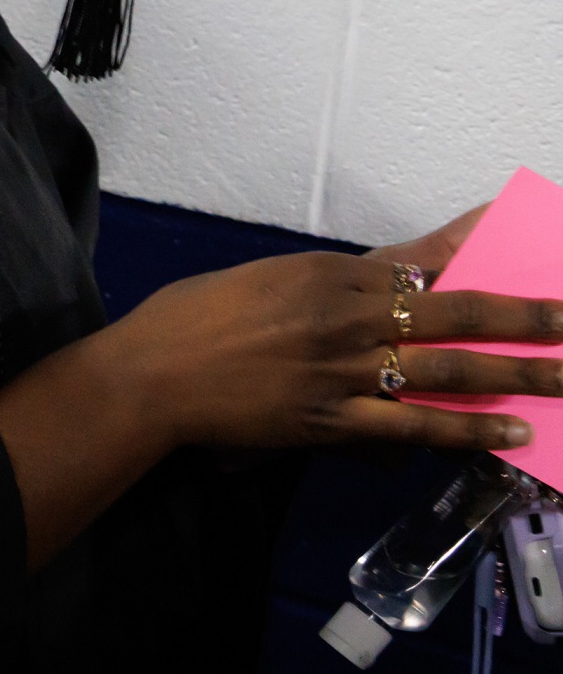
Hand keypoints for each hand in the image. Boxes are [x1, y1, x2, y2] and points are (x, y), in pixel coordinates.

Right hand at [108, 203, 562, 451]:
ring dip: (516, 373)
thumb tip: (390, 274)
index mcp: (327, 273)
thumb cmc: (194, 319)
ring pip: (449, 369)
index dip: (476, 255)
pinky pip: (416, 424)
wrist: (150, 375)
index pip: (422, 262)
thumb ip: (334, 278)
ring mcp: (343, 371)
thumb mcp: (266, 277)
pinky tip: (511, 429)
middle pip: (455, 312)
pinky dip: (467, 427)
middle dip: (524, 316)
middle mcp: (346, 317)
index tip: (519, 244)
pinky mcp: (332, 420)